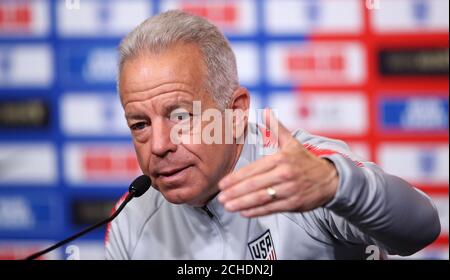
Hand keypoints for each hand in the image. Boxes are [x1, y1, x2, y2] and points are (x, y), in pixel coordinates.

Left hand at [218, 112, 338, 217]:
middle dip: (235, 192)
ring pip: (261, 198)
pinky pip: (271, 208)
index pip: (253, 169)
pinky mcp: (293, 204)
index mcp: (281, 159)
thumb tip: (265, 111)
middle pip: (254, 185)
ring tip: (228, 205)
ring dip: (242, 203)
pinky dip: (256, 211)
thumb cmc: (305, 161)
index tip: (222, 184)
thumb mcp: (292, 142)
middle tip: (220, 197)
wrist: (330, 179)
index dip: (236, 178)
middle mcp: (284, 175)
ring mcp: (289, 191)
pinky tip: (244, 212)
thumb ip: (276, 128)